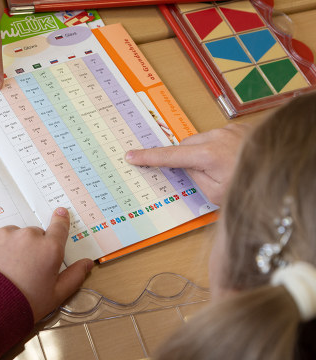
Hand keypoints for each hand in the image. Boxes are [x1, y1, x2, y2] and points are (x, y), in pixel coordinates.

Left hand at [0, 208, 94, 321]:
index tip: (60, 213)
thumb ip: (74, 276)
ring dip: (10, 247)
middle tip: (24, 269)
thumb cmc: (24, 304)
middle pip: (33, 235)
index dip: (60, 220)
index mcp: (49, 249)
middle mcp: (28, 236)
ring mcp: (3, 234)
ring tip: (3, 271)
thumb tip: (88, 263)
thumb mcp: (55, 296)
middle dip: (31, 247)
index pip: (59, 227)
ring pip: (11, 235)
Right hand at [125, 123, 251, 205]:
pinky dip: (220, 149)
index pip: (168, 156)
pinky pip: (220, 137)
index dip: (148, 157)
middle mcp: (216, 137)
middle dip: (185, 159)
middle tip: (201, 177)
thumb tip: (190, 166)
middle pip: (186, 145)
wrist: (286, 166)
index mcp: (207, 155)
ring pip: (203, 141)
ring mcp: (230, 130)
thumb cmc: (251, 184)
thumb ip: (195, 177)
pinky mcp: (241, 128)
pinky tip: (234, 161)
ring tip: (224, 170)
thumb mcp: (216, 194)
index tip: (131, 156)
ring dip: (204, 154)